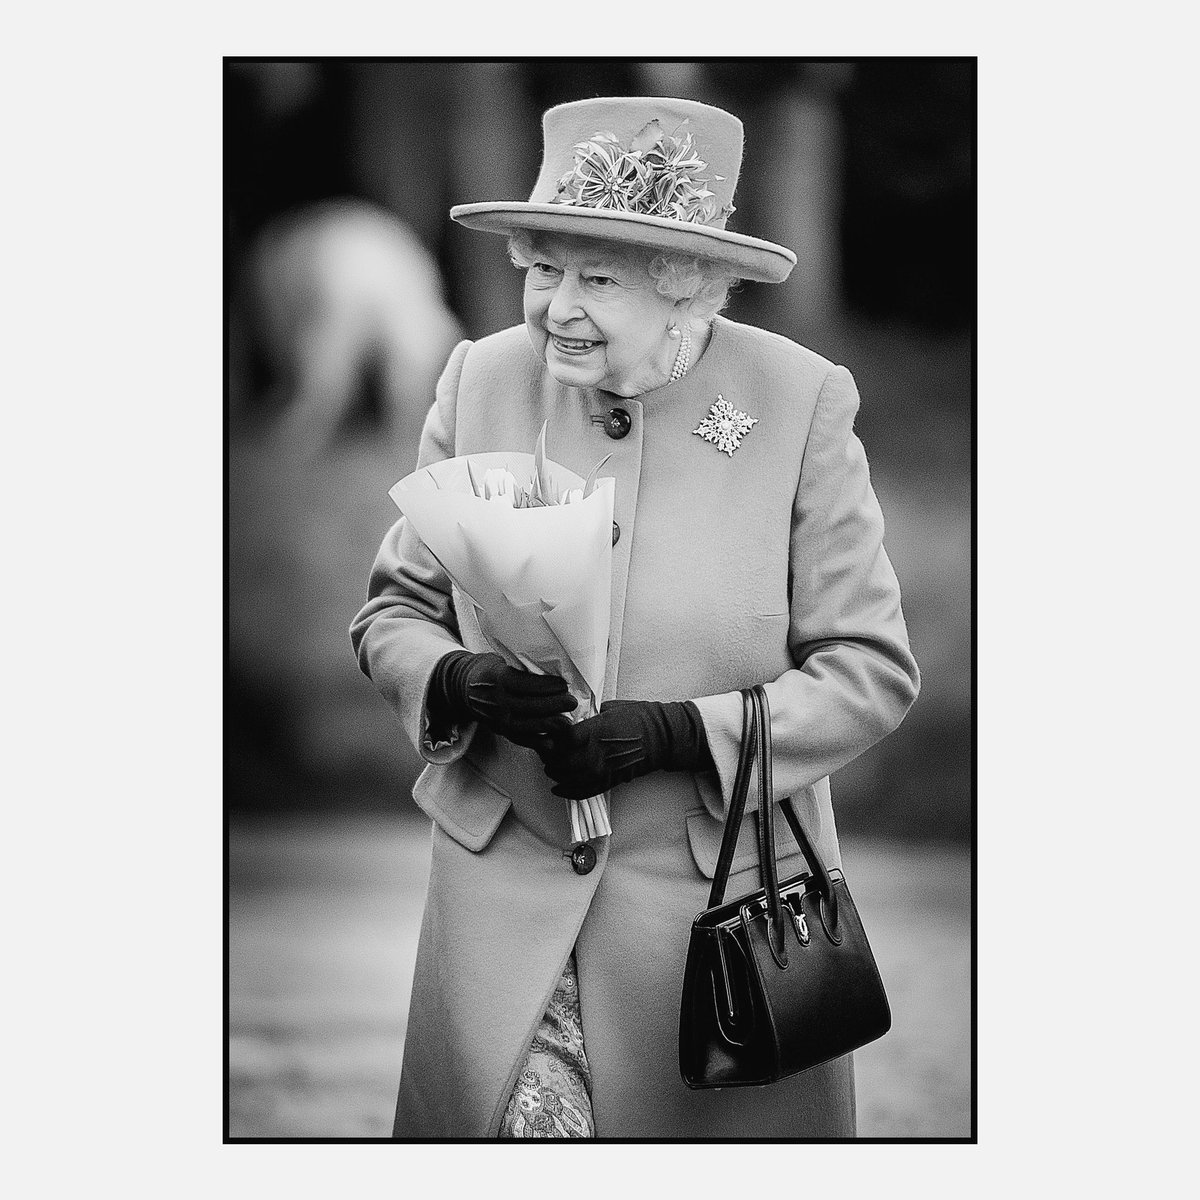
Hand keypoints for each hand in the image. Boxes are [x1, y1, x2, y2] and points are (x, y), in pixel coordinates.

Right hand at [431, 651, 575, 748]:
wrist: (463, 688)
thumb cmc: (489, 670)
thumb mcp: (501, 660)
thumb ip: (521, 665)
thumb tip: (553, 665)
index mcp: (497, 678)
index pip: (524, 684)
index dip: (546, 686)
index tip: (563, 685)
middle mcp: (495, 700)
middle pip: (528, 706)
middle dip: (553, 705)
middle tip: (571, 702)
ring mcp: (496, 718)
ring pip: (525, 725)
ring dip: (548, 725)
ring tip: (567, 722)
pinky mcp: (498, 730)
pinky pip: (518, 739)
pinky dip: (535, 742)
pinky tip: (551, 742)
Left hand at [538, 700, 708, 798]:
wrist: (663, 736)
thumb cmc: (641, 717)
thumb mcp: (612, 707)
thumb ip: (590, 715)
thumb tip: (575, 718)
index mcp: (597, 729)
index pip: (563, 738)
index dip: (552, 739)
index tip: (548, 736)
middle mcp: (598, 751)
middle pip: (562, 761)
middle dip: (550, 759)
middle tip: (545, 754)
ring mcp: (604, 768)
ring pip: (570, 778)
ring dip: (556, 776)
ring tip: (551, 770)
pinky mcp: (611, 780)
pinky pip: (585, 791)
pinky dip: (569, 792)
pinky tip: (559, 789)